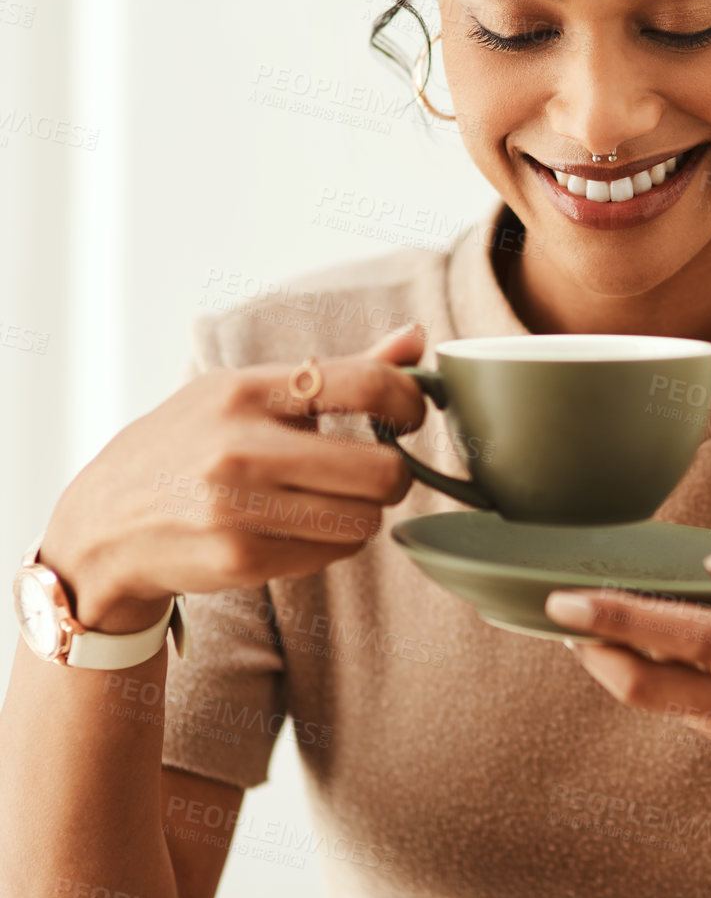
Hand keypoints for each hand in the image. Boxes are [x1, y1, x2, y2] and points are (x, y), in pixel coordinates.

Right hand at [36, 324, 428, 632]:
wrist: (105, 524)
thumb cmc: (190, 446)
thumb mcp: (247, 392)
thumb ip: (338, 372)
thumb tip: (417, 339)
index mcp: (246, 390)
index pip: (365, 384)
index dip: (408, 402)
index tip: (409, 415)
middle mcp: (240, 446)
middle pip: (382, 471)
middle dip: (394, 473)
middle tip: (376, 470)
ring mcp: (239, 507)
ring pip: (365, 520)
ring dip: (363, 513)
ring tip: (329, 500)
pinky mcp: (240, 559)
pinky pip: (332, 554)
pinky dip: (330, 543)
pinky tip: (296, 528)